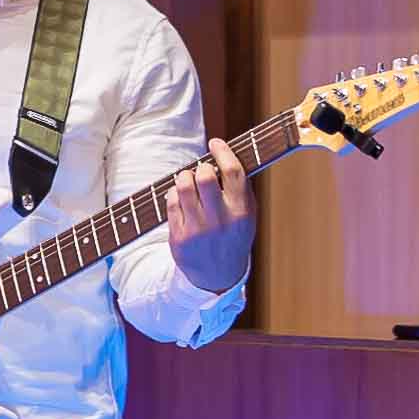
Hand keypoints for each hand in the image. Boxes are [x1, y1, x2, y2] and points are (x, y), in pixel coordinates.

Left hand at [163, 134, 257, 289]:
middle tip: (201, 170)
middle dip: (200, 167)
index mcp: (242, 212)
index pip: (233, 172)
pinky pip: (170, 202)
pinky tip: (180, 197)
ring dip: (183, 177)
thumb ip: (239, 190)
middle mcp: (220, 220)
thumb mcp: (247, 216)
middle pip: (204, 176)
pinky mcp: (178, 236)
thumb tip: (225, 156)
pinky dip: (174, 194)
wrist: (217, 276)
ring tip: (187, 180)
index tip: (215, 143)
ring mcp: (197, 229)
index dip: (223, 152)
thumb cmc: (232, 236)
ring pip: (182, 186)